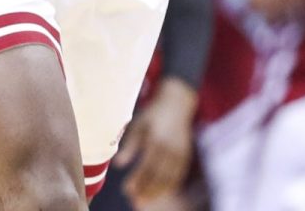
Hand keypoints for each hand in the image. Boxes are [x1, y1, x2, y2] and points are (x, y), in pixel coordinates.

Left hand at [116, 78, 196, 205]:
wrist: (178, 102)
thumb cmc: (154, 114)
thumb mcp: (139, 125)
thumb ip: (130, 146)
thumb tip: (118, 165)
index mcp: (156, 141)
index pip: (145, 167)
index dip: (137, 181)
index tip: (126, 190)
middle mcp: (169, 149)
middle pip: (158, 177)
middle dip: (146, 191)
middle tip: (136, 201)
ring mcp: (180, 153)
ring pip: (169, 179)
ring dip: (157, 192)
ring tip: (146, 200)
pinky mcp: (186, 155)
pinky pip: (178, 175)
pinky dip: (170, 186)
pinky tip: (161, 191)